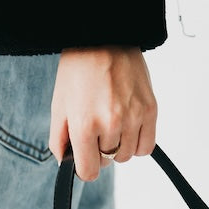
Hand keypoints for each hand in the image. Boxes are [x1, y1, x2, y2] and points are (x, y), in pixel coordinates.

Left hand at [49, 45, 157, 180]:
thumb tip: (66, 163)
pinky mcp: (150, 109)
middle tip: (96, 129)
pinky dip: (137, 143)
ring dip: (119, 146)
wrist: (104, 37)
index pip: (89, 172)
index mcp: (84, 126)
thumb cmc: (78, 70)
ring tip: (112, 124)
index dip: (85, 167)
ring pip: (127, 155)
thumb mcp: (58, 106)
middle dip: (100, 151)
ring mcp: (133, 117)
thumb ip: (59, 140)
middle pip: (108, 161)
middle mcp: (111, 124)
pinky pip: (146, 146)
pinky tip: (128, 128)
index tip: (85, 158)